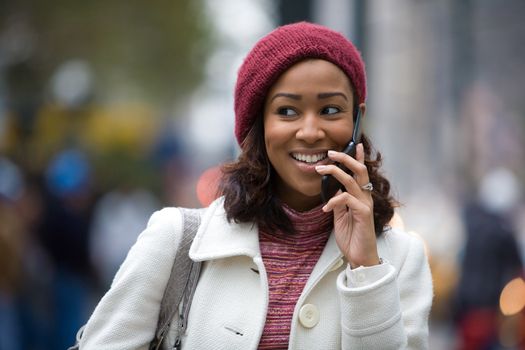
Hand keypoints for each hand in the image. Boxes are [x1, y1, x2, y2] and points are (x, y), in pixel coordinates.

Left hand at [315, 144, 379, 267]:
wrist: (359, 257)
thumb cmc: (352, 237)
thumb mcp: (340, 217)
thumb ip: (339, 202)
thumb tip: (333, 190)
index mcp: (361, 196)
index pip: (361, 173)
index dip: (358, 157)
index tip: (354, 144)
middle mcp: (366, 197)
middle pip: (360, 170)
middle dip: (346, 158)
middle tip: (331, 152)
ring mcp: (365, 205)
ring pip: (352, 180)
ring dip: (334, 172)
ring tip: (320, 169)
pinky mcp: (363, 214)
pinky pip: (347, 199)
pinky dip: (334, 201)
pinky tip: (326, 208)